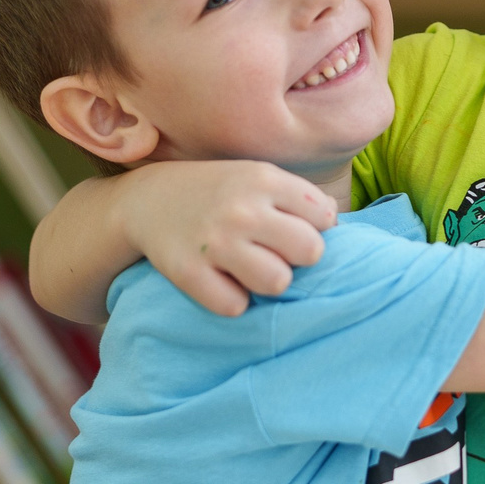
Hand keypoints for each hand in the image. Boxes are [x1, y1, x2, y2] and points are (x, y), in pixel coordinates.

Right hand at [120, 160, 335, 315]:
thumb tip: (335, 225)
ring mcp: (214, 242)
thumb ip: (301, 198)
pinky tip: (223, 282)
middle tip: (275, 253)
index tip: (293, 229)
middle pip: (310, 252)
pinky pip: (234, 306)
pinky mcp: (188, 272)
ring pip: (278, 282)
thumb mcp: (260, 178)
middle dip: (298, 258)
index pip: (324, 218)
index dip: (315, 229)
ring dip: (269, 282)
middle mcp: (242, 209)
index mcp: (264, 180)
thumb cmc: (220, 192)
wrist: (148, 199)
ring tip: (252, 270)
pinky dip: (232, 300)